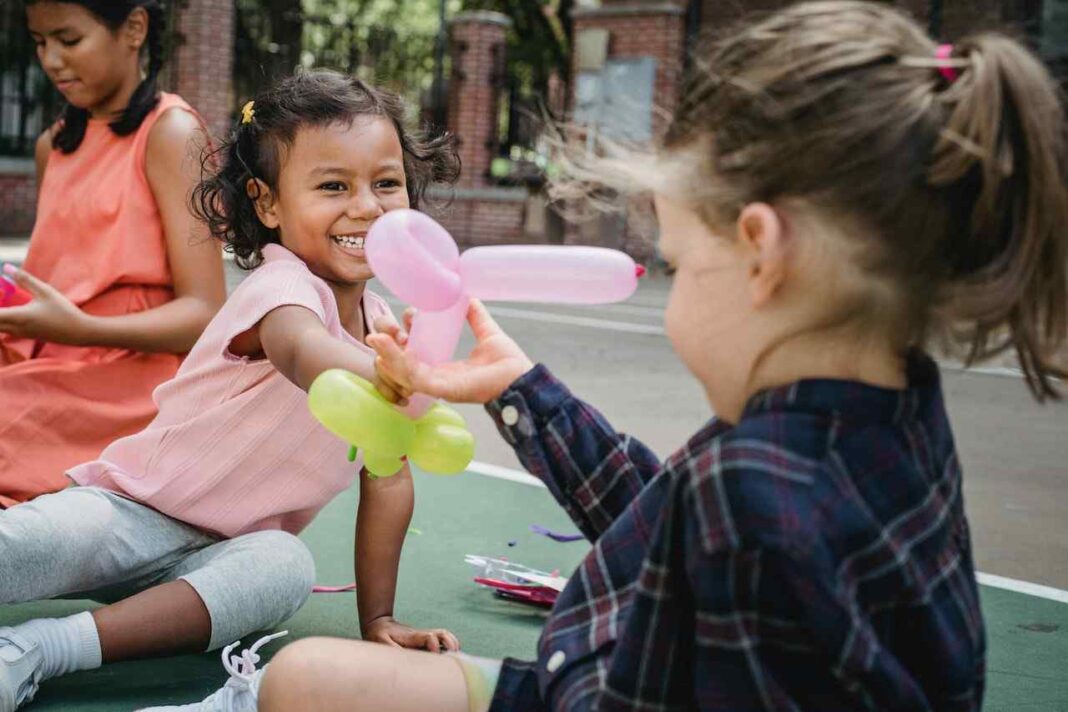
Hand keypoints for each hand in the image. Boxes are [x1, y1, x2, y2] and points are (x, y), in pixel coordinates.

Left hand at [0, 266, 90, 344]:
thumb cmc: (63, 311)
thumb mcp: (45, 291)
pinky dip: (2, 320)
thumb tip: (5, 267)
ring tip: (4, 302)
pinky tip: (6, 310)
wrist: (78, 332)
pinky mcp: (24, 335)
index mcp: (18, 316)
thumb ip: (24, 279)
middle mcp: (15, 327)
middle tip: (1, 297)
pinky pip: (4, 329)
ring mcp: (19, 333)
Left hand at [362, 616, 460, 651]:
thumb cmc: (379, 634)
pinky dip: (450, 645)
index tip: (435, 655)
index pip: (429, 637)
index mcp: (412, 636)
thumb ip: (392, 649)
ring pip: (445, 635)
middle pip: (443, 634)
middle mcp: (422, 635)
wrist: (380, 624)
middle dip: (451, 643)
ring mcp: (424, 636)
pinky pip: (442, 640)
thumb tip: (405, 660)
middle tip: (454, 657)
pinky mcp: (424, 640)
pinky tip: (451, 657)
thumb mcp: (381, 641)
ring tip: (456, 658)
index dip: (434, 645)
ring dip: (453, 644)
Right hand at [368, 299, 534, 404]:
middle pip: (399, 363)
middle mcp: (435, 374)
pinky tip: (388, 351)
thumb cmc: (507, 362)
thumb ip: (476, 316)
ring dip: (386, 354)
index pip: (412, 350)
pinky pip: (413, 378)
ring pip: (400, 370)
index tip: (411, 316)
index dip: (405, 332)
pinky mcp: (441, 389)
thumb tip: (469, 294)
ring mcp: (436, 383)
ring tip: (376, 339)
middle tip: (389, 330)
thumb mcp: (487, 333)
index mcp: (442, 363)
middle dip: (388, 345)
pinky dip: (398, 364)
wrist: (522, 377)